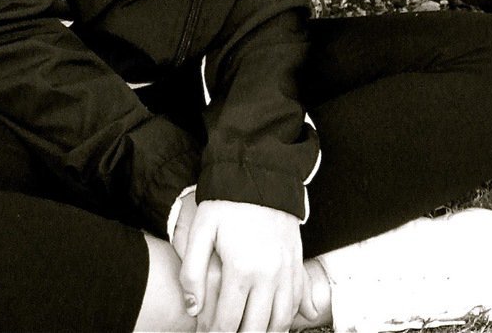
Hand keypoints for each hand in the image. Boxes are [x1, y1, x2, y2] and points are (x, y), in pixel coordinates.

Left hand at [179, 199, 303, 331]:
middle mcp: (269, 274)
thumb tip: (193, 309)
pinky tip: (284, 321)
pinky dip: (293, 316)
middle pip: (257, 327)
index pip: (227, 321)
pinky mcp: (297, 259)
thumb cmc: (227, 202)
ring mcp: (287, 268)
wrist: (261, 173)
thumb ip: (191, 273)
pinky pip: (299, 297)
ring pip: (283, 318)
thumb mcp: (200, 231)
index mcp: (242, 269)